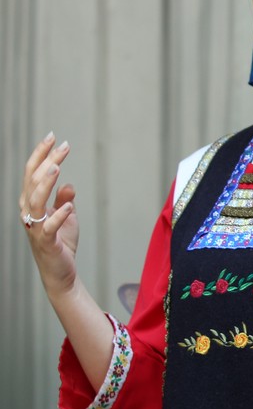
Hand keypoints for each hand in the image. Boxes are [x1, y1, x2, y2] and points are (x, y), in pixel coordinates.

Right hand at [20, 134, 80, 295]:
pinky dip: (58, 215)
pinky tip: (68, 206)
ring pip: (35, 201)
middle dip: (45, 161)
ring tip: (57, 167)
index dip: (41, 155)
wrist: (61, 272)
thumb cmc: (62, 243)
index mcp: (32, 204)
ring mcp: (36, 227)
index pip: (33, 174)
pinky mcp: (46, 242)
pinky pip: (48, 226)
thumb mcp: (66, 217)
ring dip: (45, 184)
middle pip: (33, 182)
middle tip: (61, 144)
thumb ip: (64, 200)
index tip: (54, 137)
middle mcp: (29, 213)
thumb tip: (68, 184)